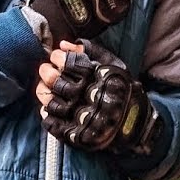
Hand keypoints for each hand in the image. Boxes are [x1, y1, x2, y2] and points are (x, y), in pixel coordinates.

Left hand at [34, 41, 160, 153]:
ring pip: (52, 103)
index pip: (70, 63)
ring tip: (44, 87)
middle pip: (58, 83)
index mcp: (99, 78)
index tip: (56, 56)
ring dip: (44, 92)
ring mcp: (83, 117)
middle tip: (45, 69)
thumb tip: (63, 44)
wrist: (135, 123)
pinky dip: (47, 114)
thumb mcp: (112, 65)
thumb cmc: (122, 89)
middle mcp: (90, 97)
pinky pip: (53, 124)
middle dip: (47, 73)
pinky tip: (48, 107)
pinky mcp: (77, 134)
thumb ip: (90, 51)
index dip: (59, 58)